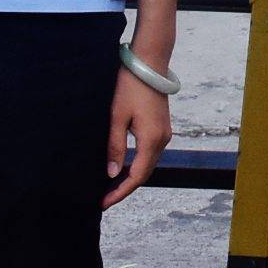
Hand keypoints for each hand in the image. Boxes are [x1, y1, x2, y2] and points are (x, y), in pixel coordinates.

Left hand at [103, 71, 170, 208]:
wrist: (149, 64)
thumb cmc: (130, 87)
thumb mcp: (116, 118)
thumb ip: (115, 147)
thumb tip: (112, 174)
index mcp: (151, 140)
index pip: (137, 176)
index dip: (120, 192)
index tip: (103, 203)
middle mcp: (162, 140)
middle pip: (145, 173)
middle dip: (125, 188)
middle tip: (104, 199)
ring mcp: (164, 133)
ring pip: (148, 164)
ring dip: (131, 177)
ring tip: (111, 186)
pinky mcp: (161, 128)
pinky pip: (150, 153)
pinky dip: (137, 165)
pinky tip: (123, 167)